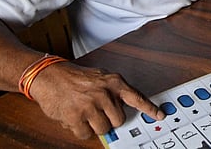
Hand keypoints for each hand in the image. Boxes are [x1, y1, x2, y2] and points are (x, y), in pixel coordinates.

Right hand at [28, 61, 163, 138]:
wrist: (49, 76)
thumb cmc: (75, 77)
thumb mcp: (100, 77)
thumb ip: (114, 90)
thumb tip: (126, 107)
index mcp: (112, 82)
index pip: (136, 97)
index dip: (150, 108)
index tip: (160, 114)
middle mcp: (104, 93)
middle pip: (119, 120)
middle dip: (109, 119)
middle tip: (98, 111)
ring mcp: (90, 106)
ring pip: (103, 129)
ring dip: (94, 125)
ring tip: (84, 113)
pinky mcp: (75, 117)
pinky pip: (85, 134)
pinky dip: (80, 130)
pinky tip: (75, 117)